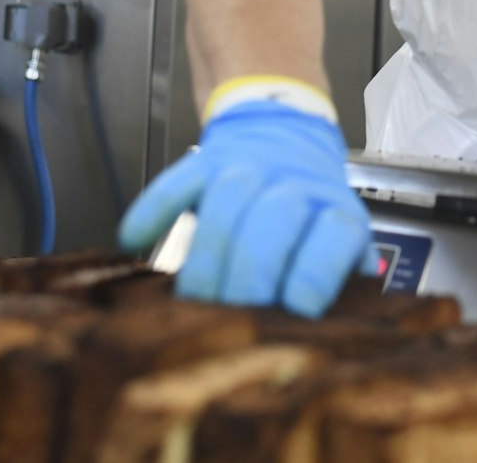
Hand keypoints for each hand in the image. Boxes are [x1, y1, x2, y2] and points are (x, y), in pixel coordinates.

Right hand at [118, 85, 370, 316]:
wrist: (286, 136)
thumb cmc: (310, 219)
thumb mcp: (340, 253)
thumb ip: (340, 291)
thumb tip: (332, 338)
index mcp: (338, 216)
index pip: (334, 240)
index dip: (313, 280)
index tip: (294, 314)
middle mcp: (297, 188)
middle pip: (273, 224)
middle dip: (250, 279)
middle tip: (231, 319)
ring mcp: (249, 170)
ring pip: (228, 201)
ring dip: (206, 256)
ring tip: (193, 300)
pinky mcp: (205, 161)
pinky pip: (177, 180)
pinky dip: (154, 210)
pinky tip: (136, 241)